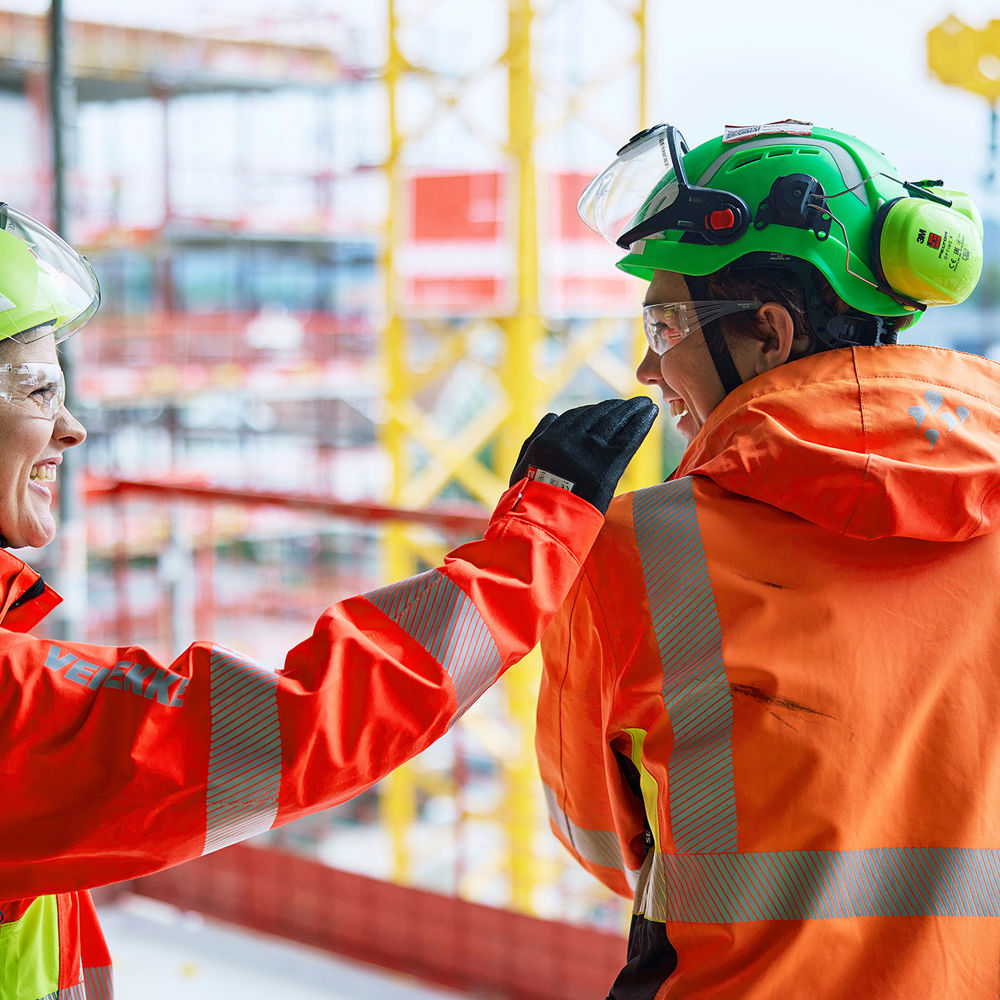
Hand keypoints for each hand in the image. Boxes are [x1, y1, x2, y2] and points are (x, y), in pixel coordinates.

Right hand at [508, 397, 657, 513]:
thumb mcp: (522, 469)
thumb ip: (535, 440)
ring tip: (645, 405)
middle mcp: (567, 440)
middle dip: (617, 408)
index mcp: (547, 439)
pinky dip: (640, 424)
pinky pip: (627, 438)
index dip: (594, 411)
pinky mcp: (607, 466)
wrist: (544, 527)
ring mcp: (588, 452)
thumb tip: (553, 415)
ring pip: (614, 422)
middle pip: (597, 415)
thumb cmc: (529, 504)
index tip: (607, 409)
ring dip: (632, 411)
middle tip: (633, 404)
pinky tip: (651, 415)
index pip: (576, 416)